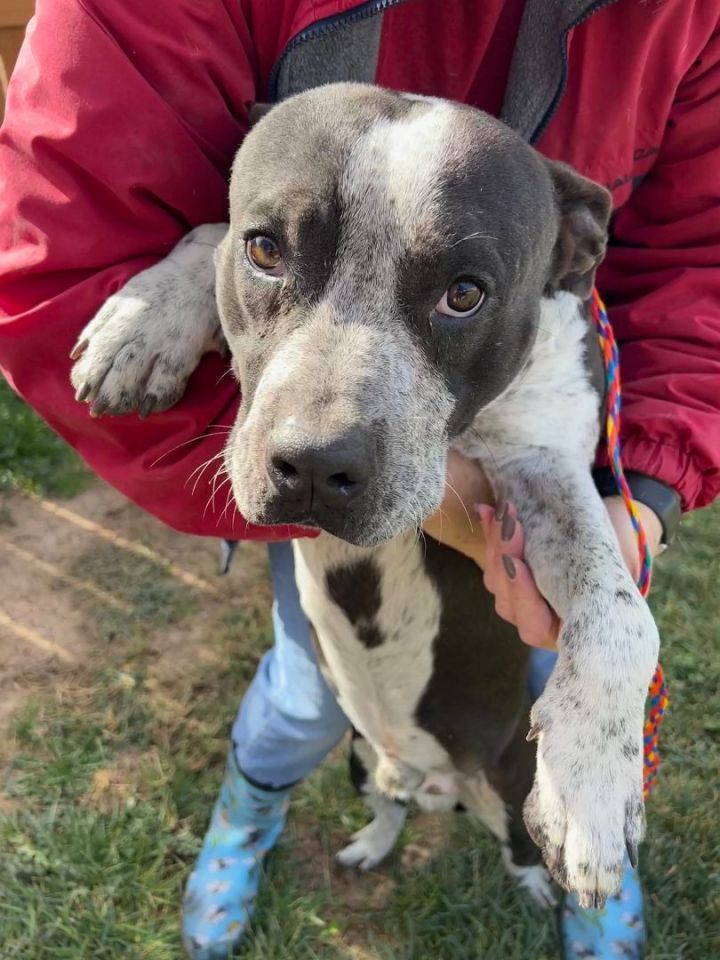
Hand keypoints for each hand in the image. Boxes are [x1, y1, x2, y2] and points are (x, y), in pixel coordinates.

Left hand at [422, 452, 663, 649]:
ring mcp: (525, 599)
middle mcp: (543, 621)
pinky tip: (487, 509)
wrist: (621, 529)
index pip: (535, 626)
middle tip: (510, 524)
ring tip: (499, 511)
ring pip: (497, 581)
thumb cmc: (627, 555)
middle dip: (504, 559)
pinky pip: (494, 561)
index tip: (518, 564)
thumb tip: (596, 574)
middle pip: (508, 601)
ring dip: (494, 544)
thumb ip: (606, 574)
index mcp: (571, 631)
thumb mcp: (623, 564)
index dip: (522, 597)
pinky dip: (490, 535)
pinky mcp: (514, 575)